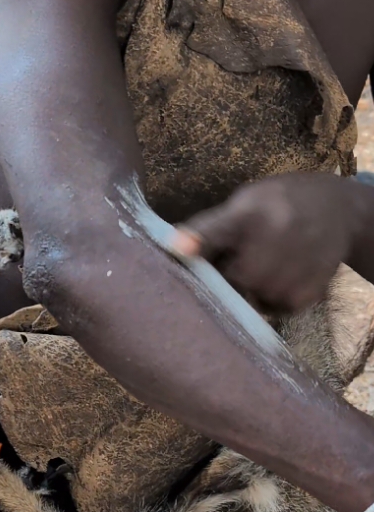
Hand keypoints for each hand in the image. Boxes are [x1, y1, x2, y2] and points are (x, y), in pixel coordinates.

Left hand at [171, 174, 364, 311]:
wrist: (338, 210)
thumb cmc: (276, 205)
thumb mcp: (244, 202)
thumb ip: (210, 228)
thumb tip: (174, 249)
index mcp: (250, 213)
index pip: (218, 229)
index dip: (197, 240)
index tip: (177, 248)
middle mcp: (275, 238)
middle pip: (232, 278)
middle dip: (231, 274)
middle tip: (244, 258)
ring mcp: (294, 267)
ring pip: (252, 298)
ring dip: (252, 289)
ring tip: (267, 264)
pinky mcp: (309, 291)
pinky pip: (275, 309)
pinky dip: (273, 299)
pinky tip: (283, 276)